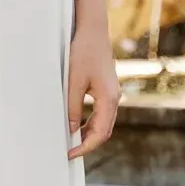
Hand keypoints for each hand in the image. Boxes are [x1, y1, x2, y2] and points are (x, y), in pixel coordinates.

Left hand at [67, 23, 119, 159]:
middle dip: (88, 144)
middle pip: (105, 131)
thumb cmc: (83, 52)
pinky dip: (91, 123)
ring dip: (89, 134)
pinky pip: (102, 113)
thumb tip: (71, 129)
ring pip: (104, 123)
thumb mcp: (73, 82)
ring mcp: (113, 94)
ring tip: (71, 141)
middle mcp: (114, 98)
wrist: (93, 31)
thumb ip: (73, 108)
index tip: (71, 154)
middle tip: (70, 152)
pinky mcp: (108, 89)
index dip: (85, 147)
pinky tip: (78, 125)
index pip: (100, 133)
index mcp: (109, 99)